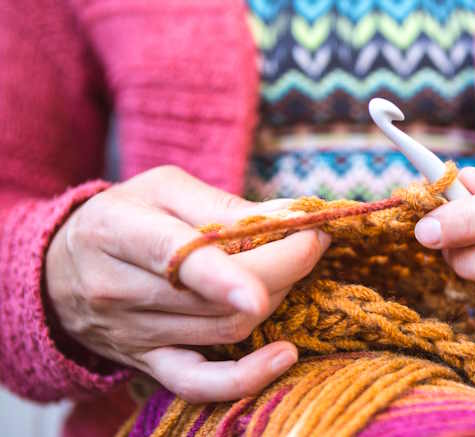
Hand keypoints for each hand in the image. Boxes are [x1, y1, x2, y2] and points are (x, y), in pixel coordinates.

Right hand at [46, 166, 329, 401]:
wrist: (58, 270)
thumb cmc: (122, 218)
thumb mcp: (161, 189)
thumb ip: (222, 203)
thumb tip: (290, 215)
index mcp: (119, 232)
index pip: (180, 257)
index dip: (237, 267)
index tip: (304, 248)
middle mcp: (120, 290)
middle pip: (218, 298)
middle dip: (284, 268)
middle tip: (312, 241)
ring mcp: (133, 335)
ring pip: (224, 330)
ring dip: (275, 300)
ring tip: (292, 271)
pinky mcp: (147, 364)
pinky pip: (199, 384)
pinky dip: (247, 376)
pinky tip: (285, 354)